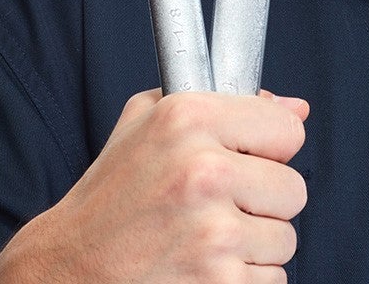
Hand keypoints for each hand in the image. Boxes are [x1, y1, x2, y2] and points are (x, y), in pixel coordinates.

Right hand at [0, 89, 308, 282]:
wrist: (73, 264)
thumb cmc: (110, 196)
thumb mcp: (144, 124)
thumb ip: (221, 103)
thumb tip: (295, 108)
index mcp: (187, 119)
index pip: (286, 127)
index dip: (268, 146)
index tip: (247, 158)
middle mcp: (203, 171)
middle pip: (293, 188)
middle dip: (262, 200)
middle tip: (216, 204)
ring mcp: (215, 232)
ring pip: (285, 238)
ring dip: (252, 243)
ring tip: (202, 236)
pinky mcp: (221, 283)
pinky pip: (272, 279)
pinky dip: (243, 277)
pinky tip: (202, 264)